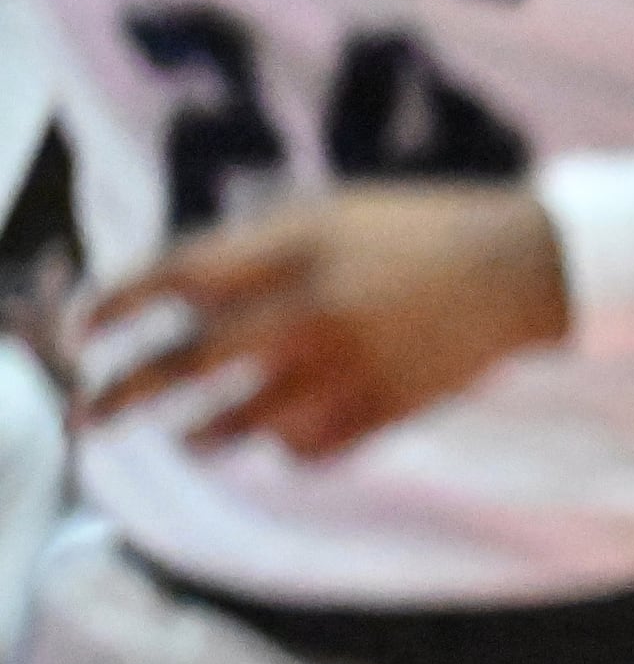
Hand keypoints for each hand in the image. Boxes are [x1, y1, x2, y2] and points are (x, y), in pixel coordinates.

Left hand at [79, 187, 570, 457]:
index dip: (117, 308)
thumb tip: (174, 297)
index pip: (176, 279)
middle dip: (127, 394)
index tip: (84, 334)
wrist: (518, 268)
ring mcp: (350, 363)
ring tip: (190, 439)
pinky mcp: (385, 407)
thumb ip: (253, 251)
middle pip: (191, 364)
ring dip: (203, 436)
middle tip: (91, 414)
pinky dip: (289, 447)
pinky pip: (307, 450)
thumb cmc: (413, 232)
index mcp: (296, 246)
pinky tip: (288, 435)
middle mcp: (313, 307)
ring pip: (243, 424)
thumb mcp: (327, 214)